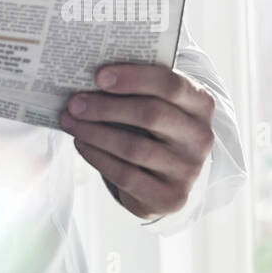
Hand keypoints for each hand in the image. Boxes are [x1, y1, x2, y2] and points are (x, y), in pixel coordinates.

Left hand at [60, 63, 214, 223]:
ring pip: (134, 147)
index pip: (170, 84)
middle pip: (151, 115)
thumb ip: (138, 89)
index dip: (134, 78)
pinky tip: (82, 145)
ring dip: (95, 133)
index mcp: (201, 104)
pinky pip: (127, 176)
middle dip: (106, 107)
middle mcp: (200, 137)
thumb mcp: (159, 104)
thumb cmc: (156, 129)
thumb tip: (89, 79)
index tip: (99, 76)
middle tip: (75, 103)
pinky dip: (98, 158)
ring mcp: (188, 170)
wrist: (170, 177)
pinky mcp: (171, 197)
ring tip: (70, 122)